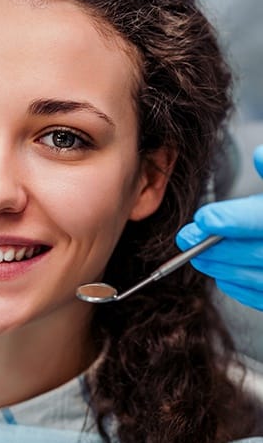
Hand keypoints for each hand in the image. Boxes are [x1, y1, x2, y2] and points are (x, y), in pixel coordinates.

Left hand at [176, 145, 262, 309]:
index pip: (261, 221)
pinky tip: (221, 273)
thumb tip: (259, 154)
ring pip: (259, 278)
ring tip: (196, 255)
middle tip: (186, 237)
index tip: (202, 218)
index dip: (232, 220)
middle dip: (216, 246)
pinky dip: (240, 287)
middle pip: (258, 253)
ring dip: (222, 267)